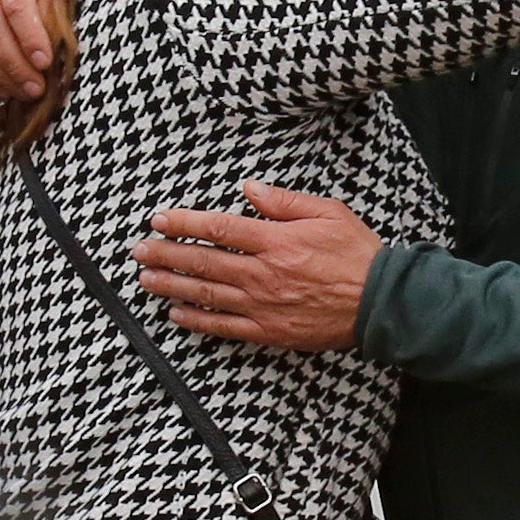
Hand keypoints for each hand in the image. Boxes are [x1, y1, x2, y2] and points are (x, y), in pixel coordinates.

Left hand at [133, 183, 381, 350]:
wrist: (381, 304)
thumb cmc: (357, 254)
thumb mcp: (327, 212)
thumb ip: (284, 201)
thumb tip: (249, 187)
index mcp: (275, 240)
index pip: (218, 229)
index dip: (183, 223)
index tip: (159, 219)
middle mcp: (262, 273)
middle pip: (202, 263)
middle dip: (165, 255)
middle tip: (138, 251)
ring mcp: (263, 305)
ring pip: (206, 295)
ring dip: (171, 286)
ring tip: (145, 280)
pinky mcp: (269, 331)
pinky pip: (224, 327)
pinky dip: (197, 321)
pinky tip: (176, 315)